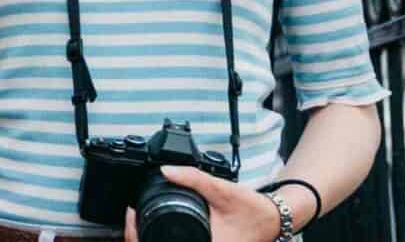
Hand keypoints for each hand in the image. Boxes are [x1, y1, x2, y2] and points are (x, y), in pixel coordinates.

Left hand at [124, 166, 281, 241]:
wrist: (273, 219)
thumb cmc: (253, 210)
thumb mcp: (223, 190)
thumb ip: (194, 179)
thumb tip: (166, 170)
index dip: (137, 235)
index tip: (132, 215)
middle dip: (139, 238)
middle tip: (131, 218)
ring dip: (149, 240)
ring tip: (138, 222)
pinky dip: (161, 240)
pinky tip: (155, 229)